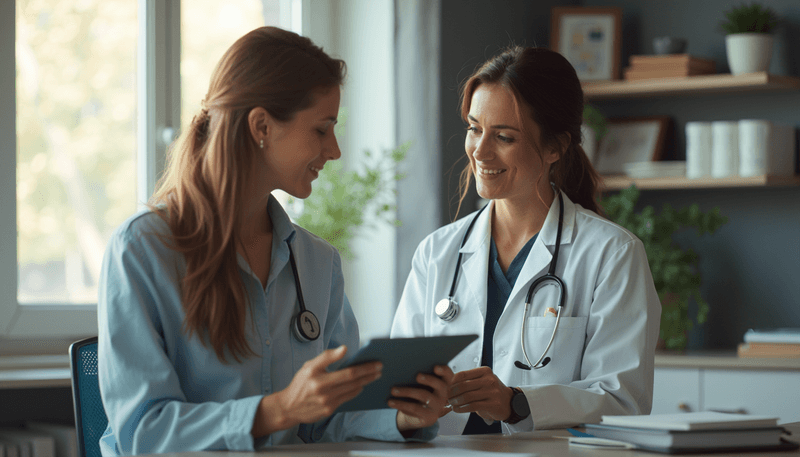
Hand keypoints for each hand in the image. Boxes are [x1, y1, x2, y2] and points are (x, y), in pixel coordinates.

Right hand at [252, 345, 381, 436]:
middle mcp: (323, 391)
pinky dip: (356, 391)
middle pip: (353, 382)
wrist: (288, 407)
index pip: (347, 372)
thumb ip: (327, 356)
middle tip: (380, 368)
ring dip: (366, 383)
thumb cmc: (300, 384)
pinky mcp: (329, 410)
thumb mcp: (309, 366)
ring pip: (352, 391)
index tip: (375, 363)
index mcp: (318, 377)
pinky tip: (362, 385)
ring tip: (374, 376)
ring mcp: (327, 402)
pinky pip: (347, 399)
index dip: (364, 368)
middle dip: (369, 375)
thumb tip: (344, 349)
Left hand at [391, 365, 453, 433]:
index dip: (444, 370)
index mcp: (443, 383)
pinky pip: (415, 409)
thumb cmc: (418, 393)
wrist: (418, 415)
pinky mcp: (429, 417)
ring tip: (393, 390)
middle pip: (440, 385)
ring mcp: (438, 406)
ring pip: (424, 395)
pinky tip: (391, 402)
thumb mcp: (421, 385)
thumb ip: (418, 377)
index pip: (448, 375)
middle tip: (417, 376)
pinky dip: (401, 404)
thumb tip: (403, 366)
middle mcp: (444, 394)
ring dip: (406, 391)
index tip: (435, 367)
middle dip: (428, 379)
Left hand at [448, 366, 512, 421]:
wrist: (509, 402)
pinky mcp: (493, 404)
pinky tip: (458, 409)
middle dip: (452, 393)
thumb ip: (469, 380)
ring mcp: (492, 392)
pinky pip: (473, 406)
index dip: (451, 382)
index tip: (446, 387)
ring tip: (452, 404)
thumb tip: (448, 383)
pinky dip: (462, 408)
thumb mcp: (483, 381)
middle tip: (447, 397)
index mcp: (485, 371)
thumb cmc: (492, 391)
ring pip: (467, 396)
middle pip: (464, 385)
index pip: (463, 374)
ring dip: (456, 401)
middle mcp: (489, 380)